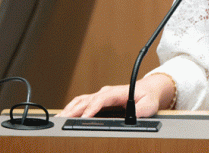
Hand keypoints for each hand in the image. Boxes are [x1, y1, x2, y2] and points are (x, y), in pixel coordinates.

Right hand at [58, 74, 173, 117]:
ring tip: (59, 119)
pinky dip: (72, 108)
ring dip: (70, 109)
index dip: (91, 108)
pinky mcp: (98, 100)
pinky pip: (82, 102)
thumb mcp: (149, 104)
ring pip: (81, 100)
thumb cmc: (148, 96)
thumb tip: (134, 115)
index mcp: (117, 92)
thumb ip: (142, 110)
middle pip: (86, 100)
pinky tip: (65, 115)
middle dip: (74, 110)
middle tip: (62, 120)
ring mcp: (101, 95)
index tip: (84, 117)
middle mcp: (106, 92)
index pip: (101, 99)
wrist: (148, 89)